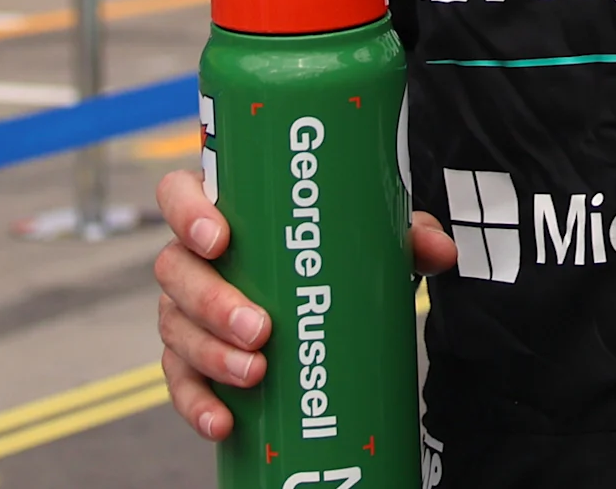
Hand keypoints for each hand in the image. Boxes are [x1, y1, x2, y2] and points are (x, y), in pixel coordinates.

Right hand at [153, 168, 453, 440]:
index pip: (180, 194)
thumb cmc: (327, 253)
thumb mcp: (368, 238)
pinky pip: (182, 381)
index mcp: (225, 211)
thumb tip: (439, 249)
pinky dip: (197, 404)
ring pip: (176, 328)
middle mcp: (195, 259)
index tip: (221, 238)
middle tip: (261, 328)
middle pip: (176, 270)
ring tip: (255, 374)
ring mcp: (188, 311)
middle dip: (213, 303)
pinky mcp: (191, 358)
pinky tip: (222, 421)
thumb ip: (406, 233)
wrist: (319, 301)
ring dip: (211, 354)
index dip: (188, 213)